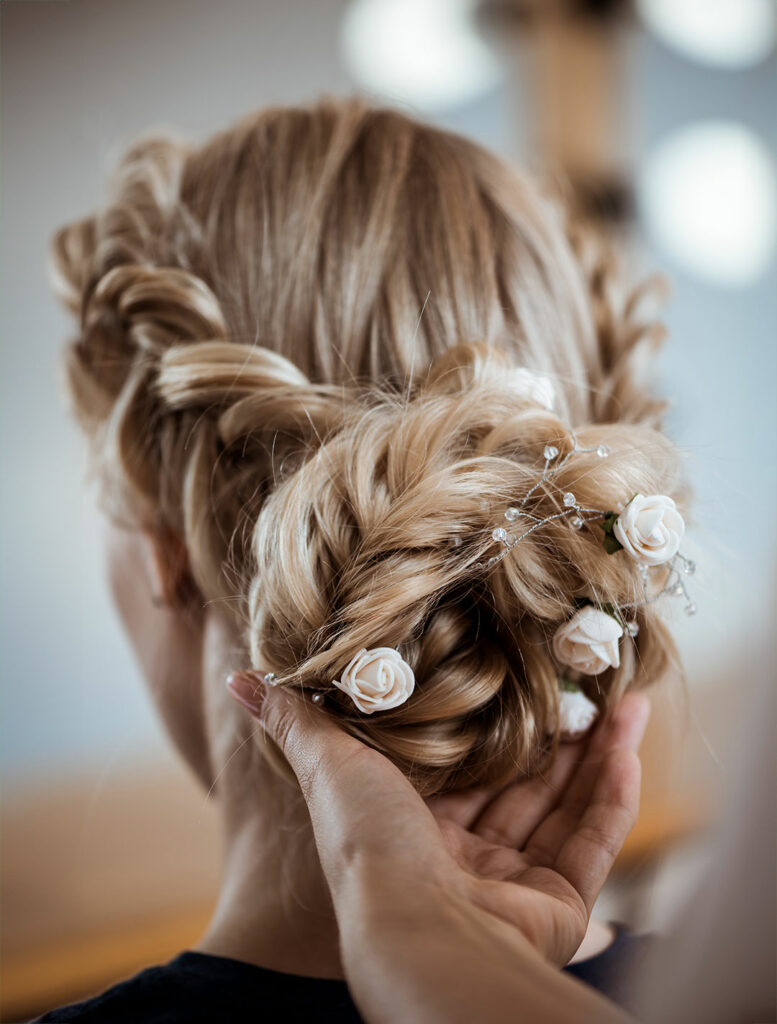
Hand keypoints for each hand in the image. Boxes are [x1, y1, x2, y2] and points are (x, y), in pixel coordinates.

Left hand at [227, 674, 648, 969]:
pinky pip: (593, 841)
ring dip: (595, 752)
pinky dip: (614, 796)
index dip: (495, 721)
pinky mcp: (559, 907)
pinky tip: (629, 747)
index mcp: (414, 828)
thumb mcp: (329, 764)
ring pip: (564, 806)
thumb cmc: (368, 847)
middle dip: (556, 733)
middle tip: (584, 681)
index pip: (464, 766)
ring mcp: (515, 887)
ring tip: (625, 698)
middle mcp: (465, 860)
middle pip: (522, 784)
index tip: (521, 674)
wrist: (417, 931)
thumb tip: (243, 679)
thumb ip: (297, 720)